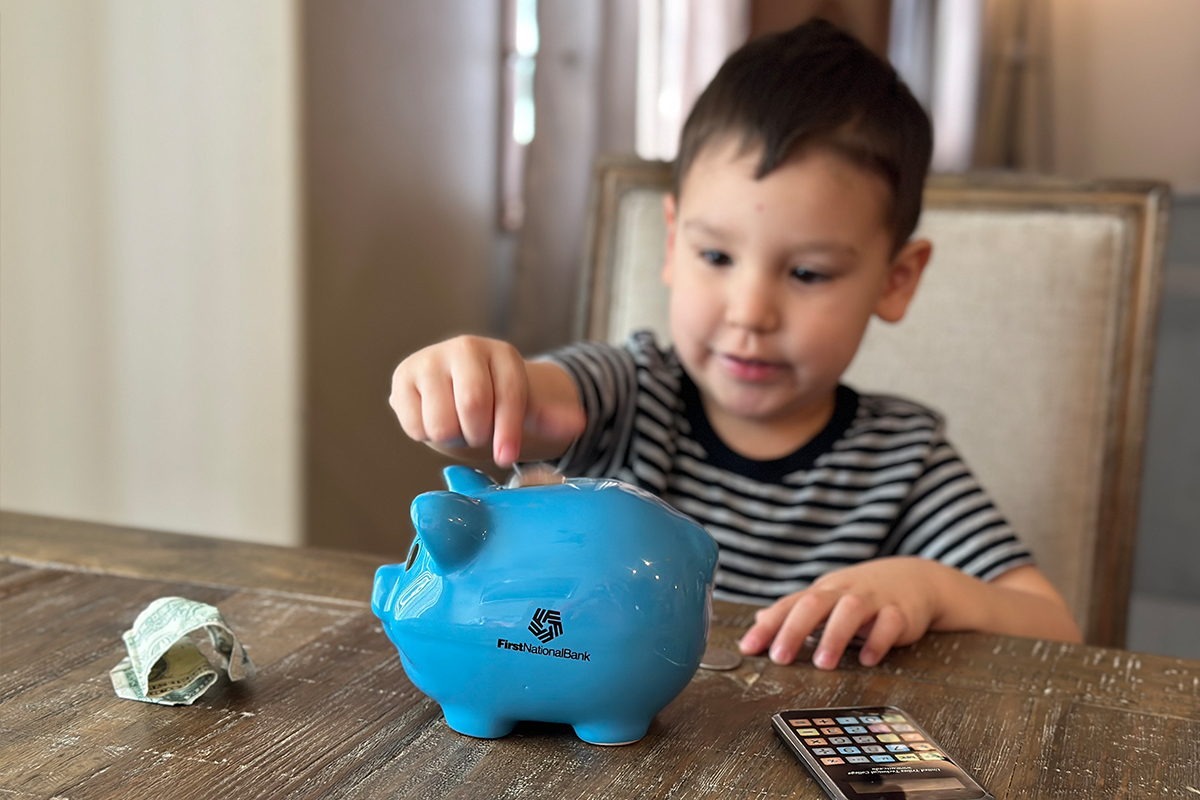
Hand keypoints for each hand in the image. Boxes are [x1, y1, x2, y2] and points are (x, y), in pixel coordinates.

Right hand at [390, 335, 582, 467]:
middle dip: (478, 433)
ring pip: (442, 423)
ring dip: (452, 436)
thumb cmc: (493, 400)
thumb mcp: (524, 407)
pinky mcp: (401, 379)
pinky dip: (425, 434)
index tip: (507, 456)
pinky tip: (433, 418)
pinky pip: (415, 425)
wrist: (452, 388)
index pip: (509, 395)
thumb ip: (549, 417)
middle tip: (479, 432)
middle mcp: (463, 348)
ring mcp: (429, 360)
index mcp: (500, 353)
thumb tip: (577, 423)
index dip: (509, 432)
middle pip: (473, 407)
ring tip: (456, 424)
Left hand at [737, 557, 947, 669]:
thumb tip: (760, 619)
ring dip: (834, 636)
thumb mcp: (828, 597)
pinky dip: (878, 641)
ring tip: (823, 664)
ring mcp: (873, 600)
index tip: (748, 648)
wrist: (916, 578)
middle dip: (794, 630)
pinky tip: (868, 659)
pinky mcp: (901, 612)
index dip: (767, 626)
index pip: (789, 605)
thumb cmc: (864, 593)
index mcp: (824, 591)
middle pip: (814, 604)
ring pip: (851, 611)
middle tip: (780, 658)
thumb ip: (796, 611)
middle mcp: (844, 592)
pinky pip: (889, 623)